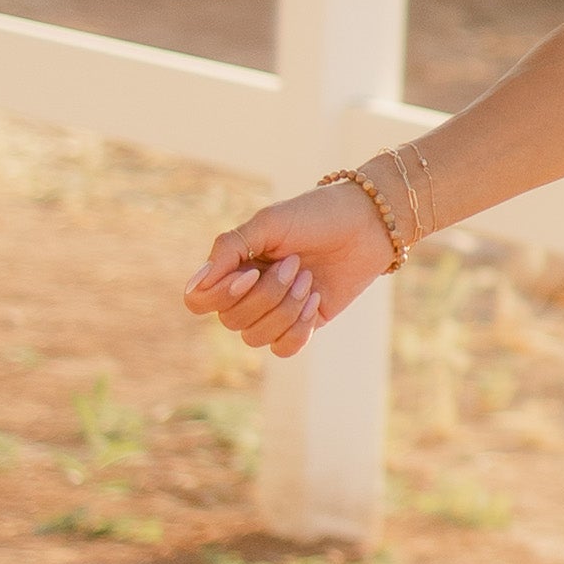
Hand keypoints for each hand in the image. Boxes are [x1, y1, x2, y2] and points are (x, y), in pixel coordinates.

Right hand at [180, 181, 394, 360]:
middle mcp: (248, 293)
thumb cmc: (315, 216)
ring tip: (309, 278)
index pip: (199, 301)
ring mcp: (276, 311)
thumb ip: (229, 250)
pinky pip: (284, 348)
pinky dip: (299, 328)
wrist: (367, 224)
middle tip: (296, 262)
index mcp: (233, 266)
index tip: (252, 272)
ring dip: (285, 309)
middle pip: (231, 321)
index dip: (220, 296)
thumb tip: (196, 287)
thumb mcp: (268, 224)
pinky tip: (316, 301)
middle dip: (267, 294)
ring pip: (256, 337)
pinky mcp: (304, 325)